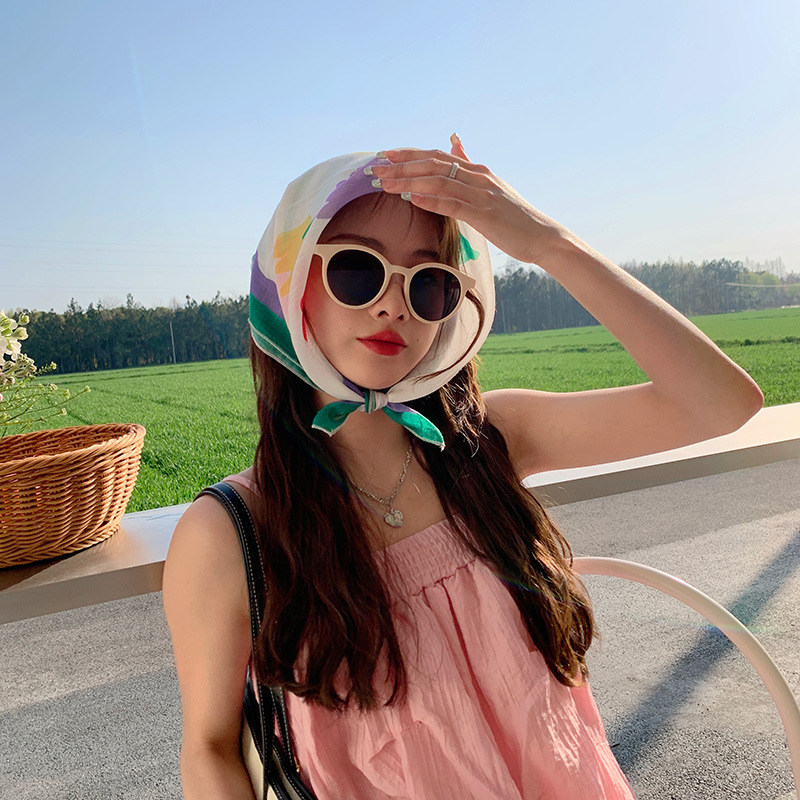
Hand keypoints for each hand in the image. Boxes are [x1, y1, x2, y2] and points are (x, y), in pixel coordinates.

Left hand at [370, 136, 566, 264]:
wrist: (542, 237)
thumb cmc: (514, 218)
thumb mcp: (490, 187)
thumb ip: (469, 165)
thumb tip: (455, 143)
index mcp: (477, 171)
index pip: (436, 156)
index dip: (409, 154)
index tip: (385, 155)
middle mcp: (478, 177)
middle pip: (433, 165)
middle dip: (402, 166)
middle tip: (376, 168)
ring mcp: (482, 194)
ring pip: (439, 182)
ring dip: (410, 181)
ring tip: (386, 183)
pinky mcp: (485, 214)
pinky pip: (454, 204)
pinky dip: (432, 200)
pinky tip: (413, 199)